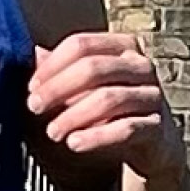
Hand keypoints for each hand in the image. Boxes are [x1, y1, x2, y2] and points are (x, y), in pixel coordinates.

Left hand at [25, 33, 184, 179]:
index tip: (31, 87)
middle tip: (34, 107)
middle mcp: (141, 66)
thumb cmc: (112, 109)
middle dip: (58, 88)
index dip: (52, 65)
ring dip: (74, 115)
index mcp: (123, 46)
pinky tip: (75, 143)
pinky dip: (97, 137)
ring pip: (109, 98)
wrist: (151, 145)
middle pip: (94, 68)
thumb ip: (62, 70)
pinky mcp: (158, 127)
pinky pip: (127, 128)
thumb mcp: (85, 88)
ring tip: (52, 132)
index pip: (82, 45)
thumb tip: (33, 53)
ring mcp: (153, 95)